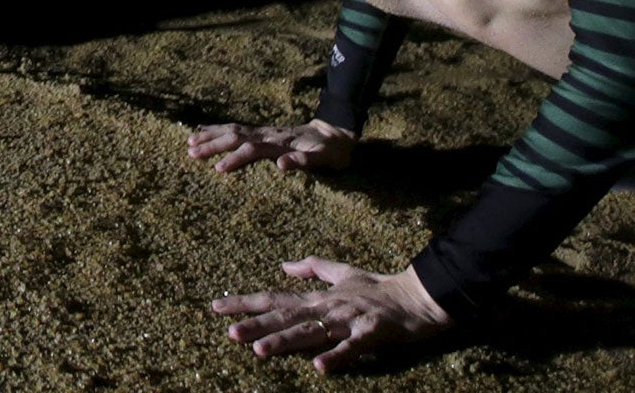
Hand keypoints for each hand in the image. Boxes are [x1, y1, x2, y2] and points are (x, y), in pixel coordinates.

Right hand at [189, 118, 354, 174]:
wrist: (335, 132)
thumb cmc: (330, 151)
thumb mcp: (324, 159)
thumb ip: (303, 161)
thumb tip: (280, 164)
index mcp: (279, 142)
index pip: (251, 149)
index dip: (233, 158)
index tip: (216, 168)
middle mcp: (267, 134)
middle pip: (235, 137)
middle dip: (212, 144)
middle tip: (190, 152)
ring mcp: (263, 131)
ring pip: (232, 130)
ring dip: (210, 135)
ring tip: (188, 140)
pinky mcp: (262, 132)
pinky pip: (236, 128)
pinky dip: (217, 128)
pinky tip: (204, 130)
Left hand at [214, 259, 452, 371]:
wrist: (418, 296)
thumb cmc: (379, 287)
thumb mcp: (342, 272)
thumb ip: (312, 267)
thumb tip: (283, 266)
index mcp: (318, 297)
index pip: (274, 300)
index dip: (245, 303)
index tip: (216, 307)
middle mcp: (327, 307)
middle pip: (285, 317)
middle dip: (256, 325)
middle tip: (229, 333)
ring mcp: (347, 320)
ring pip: (311, 332)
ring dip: (285, 341)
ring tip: (258, 351)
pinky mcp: (370, 334)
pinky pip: (350, 349)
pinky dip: (335, 356)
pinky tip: (318, 368)